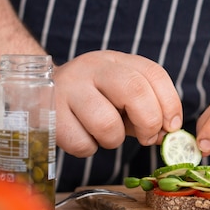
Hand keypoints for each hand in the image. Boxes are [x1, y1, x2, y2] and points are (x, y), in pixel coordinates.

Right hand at [54, 50, 182, 156]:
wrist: (37, 93)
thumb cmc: (91, 100)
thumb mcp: (120, 97)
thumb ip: (147, 112)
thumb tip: (167, 133)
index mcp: (116, 61)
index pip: (154, 74)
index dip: (170, 103)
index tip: (171, 127)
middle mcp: (93, 68)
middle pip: (134, 90)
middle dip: (149, 122)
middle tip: (147, 138)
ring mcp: (68, 88)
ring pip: (107, 122)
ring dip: (114, 140)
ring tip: (106, 135)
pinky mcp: (50, 114)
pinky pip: (82, 142)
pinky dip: (88, 148)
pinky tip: (83, 136)